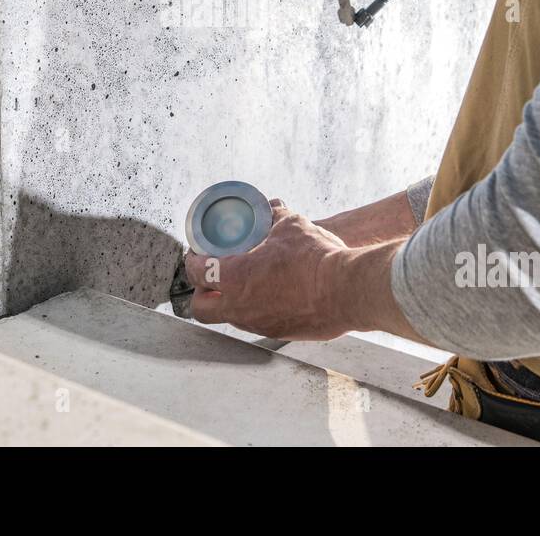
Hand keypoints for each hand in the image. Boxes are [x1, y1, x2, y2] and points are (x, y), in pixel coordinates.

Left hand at [183, 199, 350, 340]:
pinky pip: (256, 322)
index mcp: (235, 277)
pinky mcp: (279, 332)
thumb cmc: (316, 258)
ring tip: (243, 283)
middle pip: (202, 307)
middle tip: (212, 275)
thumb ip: (275, 216)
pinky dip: (255, 309)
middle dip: (202, 291)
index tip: (197, 252)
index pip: (196, 271)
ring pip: (229, 317)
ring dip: (229, 301)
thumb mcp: (292, 225)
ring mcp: (259, 323)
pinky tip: (270, 294)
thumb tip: (271, 207)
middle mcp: (240, 307)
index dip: (192, 260)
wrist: (347, 290)